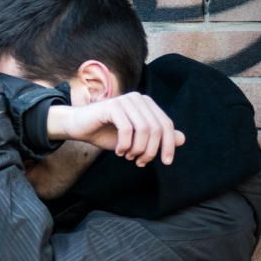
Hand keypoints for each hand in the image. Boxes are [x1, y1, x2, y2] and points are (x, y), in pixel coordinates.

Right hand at [46, 93, 186, 166]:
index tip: (166, 162)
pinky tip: (118, 151)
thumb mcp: (135, 139)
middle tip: (140, 162)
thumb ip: (157, 138)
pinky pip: (127, 129)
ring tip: (128, 156)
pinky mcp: (112, 106)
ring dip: (137, 149)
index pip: (166, 124)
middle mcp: (138, 98)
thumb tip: (182, 139)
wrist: (79, 127)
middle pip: (156, 128)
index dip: (168, 145)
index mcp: (147, 104)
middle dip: (151, 150)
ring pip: (144, 129)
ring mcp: (125, 100)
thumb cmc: (106, 133)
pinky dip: (125, 145)